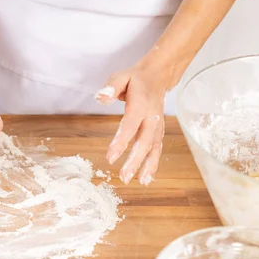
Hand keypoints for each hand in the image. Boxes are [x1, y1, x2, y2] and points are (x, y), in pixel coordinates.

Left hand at [96, 60, 171, 185]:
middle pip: (144, 141)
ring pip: (153, 148)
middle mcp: (152, 117)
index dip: (121, 141)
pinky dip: (153, 164)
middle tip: (124, 177)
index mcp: (141, 104)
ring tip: (138, 182)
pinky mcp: (158, 131)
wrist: (158, 76)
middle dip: (135, 160)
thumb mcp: (121, 76)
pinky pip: (157, 149)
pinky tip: (145, 178)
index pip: (130, 125)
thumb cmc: (135, 78)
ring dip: (146, 166)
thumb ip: (110, 87)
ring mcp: (157, 125)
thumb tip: (100, 97)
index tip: (110, 157)